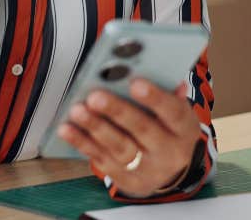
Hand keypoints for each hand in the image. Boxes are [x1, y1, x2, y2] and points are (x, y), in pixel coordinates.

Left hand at [57, 79, 200, 197]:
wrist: (172, 175)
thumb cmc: (170, 130)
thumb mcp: (177, 113)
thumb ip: (168, 92)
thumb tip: (158, 70)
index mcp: (184, 130)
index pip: (173, 112)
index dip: (155, 98)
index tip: (135, 83)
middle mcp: (168, 152)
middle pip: (142, 130)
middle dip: (117, 112)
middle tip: (95, 96)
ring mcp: (147, 169)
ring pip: (119, 147)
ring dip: (95, 127)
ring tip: (77, 110)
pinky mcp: (125, 179)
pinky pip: (101, 159)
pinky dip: (82, 142)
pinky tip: (67, 128)